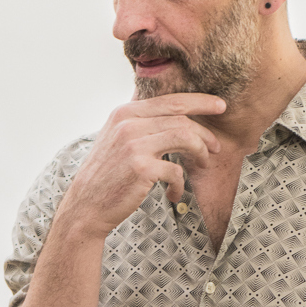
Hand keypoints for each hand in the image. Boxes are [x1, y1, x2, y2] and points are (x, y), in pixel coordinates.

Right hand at [59, 93, 225, 238]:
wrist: (85, 205)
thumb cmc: (107, 174)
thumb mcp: (116, 137)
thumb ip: (139, 122)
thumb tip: (171, 111)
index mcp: (124, 112)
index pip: (170, 100)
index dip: (200, 101)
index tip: (220, 105)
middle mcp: (128, 123)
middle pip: (181, 117)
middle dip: (205, 132)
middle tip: (216, 146)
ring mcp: (134, 144)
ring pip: (185, 137)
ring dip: (199, 153)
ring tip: (202, 165)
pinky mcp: (141, 168)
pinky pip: (176, 170)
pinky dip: (180, 184)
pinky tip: (174, 193)